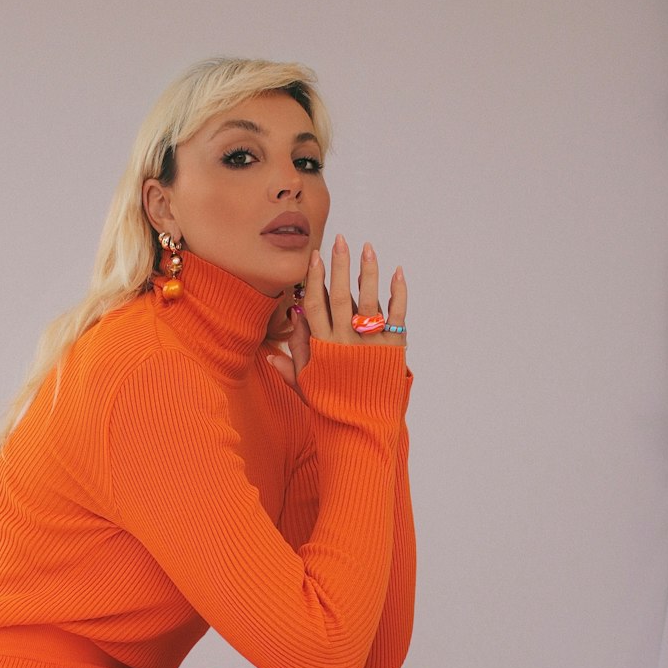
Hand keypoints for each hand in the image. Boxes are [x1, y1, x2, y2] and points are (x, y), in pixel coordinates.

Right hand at [267, 236, 406, 401]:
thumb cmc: (332, 407)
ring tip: (367, 247)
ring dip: (368, 271)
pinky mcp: (393, 348)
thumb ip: (291, 363)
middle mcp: (346, 341)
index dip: (315, 280)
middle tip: (339, 239)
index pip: (316, 305)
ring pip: (368, 300)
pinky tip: (397, 271)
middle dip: (339, 266)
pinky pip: (397, 314)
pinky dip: (398, 292)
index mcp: (323, 347)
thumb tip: (269, 352)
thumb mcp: (306, 386)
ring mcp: (371, 343)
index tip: (314, 258)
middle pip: (341, 296)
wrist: (362, 428)